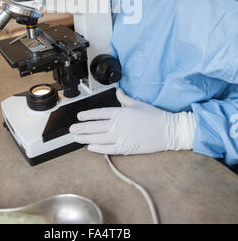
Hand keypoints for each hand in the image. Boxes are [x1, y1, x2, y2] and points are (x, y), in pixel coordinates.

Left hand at [69, 89, 194, 154]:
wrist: (168, 130)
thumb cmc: (154, 116)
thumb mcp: (138, 104)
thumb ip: (125, 99)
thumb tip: (118, 91)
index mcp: (121, 112)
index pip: (99, 113)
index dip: (87, 115)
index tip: (79, 116)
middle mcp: (118, 124)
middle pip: (95, 126)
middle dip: (81, 127)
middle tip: (71, 129)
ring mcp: (121, 137)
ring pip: (98, 138)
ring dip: (85, 138)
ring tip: (75, 138)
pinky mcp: (126, 148)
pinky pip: (108, 148)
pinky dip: (97, 148)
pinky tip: (89, 147)